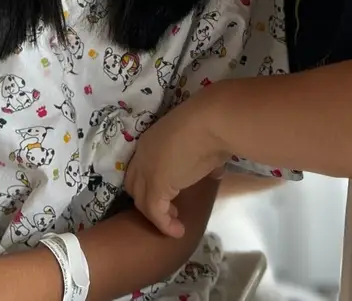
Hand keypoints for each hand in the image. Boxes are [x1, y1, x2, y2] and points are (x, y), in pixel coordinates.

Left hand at [124, 92, 228, 237]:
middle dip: (148, 200)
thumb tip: (216, 169)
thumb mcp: (201, 141)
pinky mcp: (156, 184)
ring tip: (175, 223)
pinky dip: (165, 224)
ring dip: (157, 215)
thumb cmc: (211, 123)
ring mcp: (146, 170)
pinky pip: (155, 211)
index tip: (168, 192)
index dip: (150, 183)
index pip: (141, 168)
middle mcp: (142, 155)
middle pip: (135, 185)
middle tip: (169, 209)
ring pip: (142, 201)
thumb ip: (202, 157)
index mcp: (151, 141)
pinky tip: (178, 231)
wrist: (212, 121)